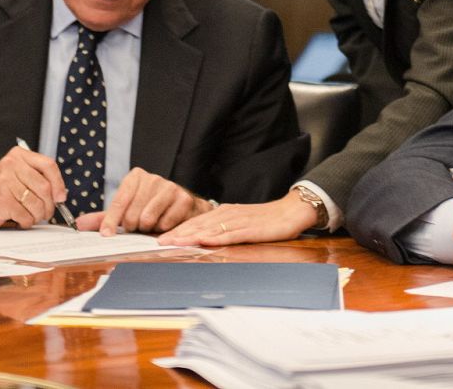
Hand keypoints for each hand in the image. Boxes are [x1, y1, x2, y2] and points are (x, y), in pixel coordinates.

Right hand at [0, 146, 65, 228]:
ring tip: (32, 216)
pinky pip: (26, 215)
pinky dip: (27, 222)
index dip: (59, 183)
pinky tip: (20, 220)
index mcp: (18, 155)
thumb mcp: (16, 175)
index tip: (61, 197)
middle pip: (45, 187)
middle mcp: (11, 165)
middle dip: (49, 205)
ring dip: (38, 215)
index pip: (48, 165)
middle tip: (46, 213)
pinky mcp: (2, 200)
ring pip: (37, 203)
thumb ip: (37, 178)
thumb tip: (61, 194)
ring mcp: (5, 182)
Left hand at [73, 168, 210, 235]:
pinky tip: (165, 223)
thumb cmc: (150, 209)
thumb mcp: (127, 211)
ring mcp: (169, 187)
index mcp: (135, 177)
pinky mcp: (183, 199)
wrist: (183, 209)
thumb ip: (104, 218)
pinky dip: (163, 229)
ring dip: (148, 228)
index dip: (110, 221)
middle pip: (132, 214)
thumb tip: (79, 224)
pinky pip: (165, 223)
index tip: (106, 235)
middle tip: (138, 225)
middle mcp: (152, 178)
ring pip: (147, 219)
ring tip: (151, 224)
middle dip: (133, 226)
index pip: (118, 201)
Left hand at [157, 190, 318, 246]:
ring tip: (174, 242)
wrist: (293, 211)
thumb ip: (226, 228)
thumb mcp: (243, 223)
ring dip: (191, 235)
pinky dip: (215, 237)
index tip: (162, 238)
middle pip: (200, 224)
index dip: (179, 229)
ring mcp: (240, 221)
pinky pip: (230, 234)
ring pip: (211, 228)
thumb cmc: (268, 219)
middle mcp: (229, 214)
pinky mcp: (251, 229)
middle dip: (179, 233)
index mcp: (226, 212)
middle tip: (159, 242)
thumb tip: (207, 237)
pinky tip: (204, 240)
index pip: (198, 221)